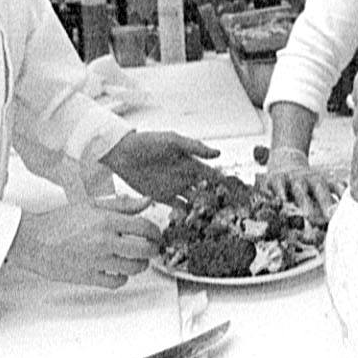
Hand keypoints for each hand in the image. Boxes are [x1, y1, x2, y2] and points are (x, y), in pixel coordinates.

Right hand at [6, 195, 161, 287]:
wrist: (33, 240)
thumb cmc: (59, 222)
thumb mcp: (92, 205)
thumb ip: (122, 205)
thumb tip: (146, 200)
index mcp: (107, 221)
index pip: (144, 227)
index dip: (155, 232)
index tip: (156, 234)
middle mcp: (105, 241)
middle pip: (144, 250)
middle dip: (153, 250)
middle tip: (152, 248)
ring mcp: (97, 260)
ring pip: (133, 268)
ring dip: (141, 264)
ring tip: (138, 260)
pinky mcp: (88, 276)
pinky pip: (115, 282)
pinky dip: (122, 278)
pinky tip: (120, 271)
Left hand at [100, 130, 221, 203]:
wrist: (124, 153)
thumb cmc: (149, 142)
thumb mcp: (173, 140)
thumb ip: (194, 147)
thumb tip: (218, 153)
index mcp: (190, 162)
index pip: (210, 173)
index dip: (221, 180)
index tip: (233, 189)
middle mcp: (184, 175)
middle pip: (204, 189)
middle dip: (214, 198)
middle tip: (224, 208)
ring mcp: (174, 186)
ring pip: (193, 200)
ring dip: (200, 207)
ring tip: (209, 215)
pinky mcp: (161, 196)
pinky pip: (176, 206)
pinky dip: (184, 212)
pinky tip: (190, 217)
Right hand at [265, 146, 340, 225]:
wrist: (286, 161)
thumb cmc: (308, 185)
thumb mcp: (323, 192)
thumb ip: (332, 206)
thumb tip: (345, 224)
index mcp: (326, 183)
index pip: (339, 190)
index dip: (345, 199)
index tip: (351, 211)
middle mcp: (312, 179)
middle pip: (321, 190)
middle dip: (326, 203)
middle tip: (331, 217)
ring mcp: (295, 178)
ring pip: (300, 190)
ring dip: (304, 202)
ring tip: (308, 215)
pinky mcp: (278, 178)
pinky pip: (279, 184)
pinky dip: (280, 191)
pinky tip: (282, 200)